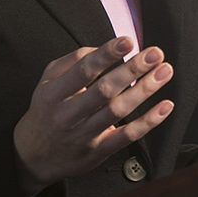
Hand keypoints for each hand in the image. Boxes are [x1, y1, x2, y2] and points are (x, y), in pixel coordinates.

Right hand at [13, 37, 174, 196]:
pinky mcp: (99, 151)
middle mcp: (68, 114)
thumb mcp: (47, 81)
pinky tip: (164, 106)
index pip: (83, 70)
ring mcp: (84, 134)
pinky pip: (127, 135)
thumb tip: (100, 48)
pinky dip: (148, 121)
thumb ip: (71, 62)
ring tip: (163, 72)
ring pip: (118, 111)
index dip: (107, 54)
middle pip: (104, 90)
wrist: (33, 155)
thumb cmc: (46, 112)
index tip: (127, 41)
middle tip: (154, 54)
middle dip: (132, 69)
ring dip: (144, 90)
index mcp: (54, 93)